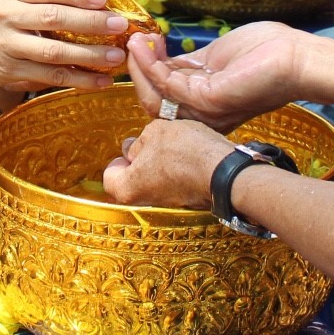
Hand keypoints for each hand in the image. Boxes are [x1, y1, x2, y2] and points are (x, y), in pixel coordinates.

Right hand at [0, 0, 132, 102]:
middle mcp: (2, 15)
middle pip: (53, 19)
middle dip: (91, 23)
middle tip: (120, 25)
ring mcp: (5, 45)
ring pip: (54, 52)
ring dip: (89, 55)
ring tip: (116, 56)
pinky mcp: (9, 71)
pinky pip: (49, 76)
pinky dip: (77, 79)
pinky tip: (99, 80)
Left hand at [102, 118, 231, 208]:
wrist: (223, 170)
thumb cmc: (186, 151)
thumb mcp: (154, 132)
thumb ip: (137, 142)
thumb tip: (132, 148)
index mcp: (127, 188)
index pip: (109, 176)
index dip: (119, 159)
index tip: (130, 147)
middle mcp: (144, 201)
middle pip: (132, 180)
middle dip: (140, 161)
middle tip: (151, 143)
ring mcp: (166, 203)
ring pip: (153, 181)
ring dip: (159, 164)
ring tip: (172, 146)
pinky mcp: (185, 200)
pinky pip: (173, 183)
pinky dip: (176, 170)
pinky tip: (186, 155)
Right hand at [124, 22, 309, 131]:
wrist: (297, 57)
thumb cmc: (266, 54)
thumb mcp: (215, 58)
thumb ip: (188, 64)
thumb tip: (161, 57)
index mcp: (204, 104)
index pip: (163, 95)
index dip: (148, 69)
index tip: (143, 42)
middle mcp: (202, 115)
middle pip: (153, 102)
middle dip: (138, 71)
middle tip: (133, 42)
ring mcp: (205, 111)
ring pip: (154, 98)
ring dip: (140, 67)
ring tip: (135, 41)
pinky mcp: (209, 100)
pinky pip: (168, 85)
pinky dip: (151, 64)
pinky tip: (146, 45)